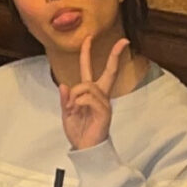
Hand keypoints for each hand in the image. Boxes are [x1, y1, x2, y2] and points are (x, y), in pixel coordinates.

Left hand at [61, 34, 128, 151]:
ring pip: (86, 86)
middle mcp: (100, 95)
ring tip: (73, 109)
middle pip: (110, 71)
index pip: (90, 69)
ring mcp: (104, 102)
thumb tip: (63, 85)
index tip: (89, 37)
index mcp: (90, 93)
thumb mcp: (66, 113)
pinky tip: (78, 112)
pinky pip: (87, 98)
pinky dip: (77, 104)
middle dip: (115, 55)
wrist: (84, 148)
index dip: (88, 53)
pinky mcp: (105, 111)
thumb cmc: (78, 131)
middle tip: (123, 41)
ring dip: (74, 96)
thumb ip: (64, 99)